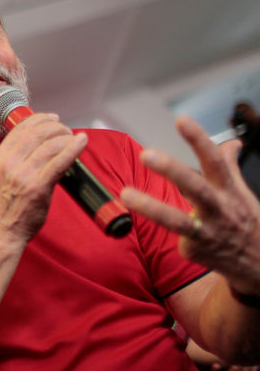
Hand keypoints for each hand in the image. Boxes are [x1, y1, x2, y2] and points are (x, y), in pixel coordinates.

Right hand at [0, 113, 86, 240]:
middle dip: (56, 127)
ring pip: (50, 145)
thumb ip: (14, 160)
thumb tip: (39, 146)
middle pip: (37, 133)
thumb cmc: (2, 208)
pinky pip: (60, 161)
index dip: (40, 119)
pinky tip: (81, 142)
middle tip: (65, 130)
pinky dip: (73, 148)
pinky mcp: (38, 188)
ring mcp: (23, 175)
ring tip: (73, 138)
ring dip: (66, 137)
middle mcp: (8, 163)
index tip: (52, 118)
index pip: (20, 128)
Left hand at [120, 116, 259, 296]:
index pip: (214, 160)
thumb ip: (230, 166)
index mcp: (228, 190)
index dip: (198, 139)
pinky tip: (182, 239)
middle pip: (194, 186)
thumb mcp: (243, 193)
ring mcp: (207, 231)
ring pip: (176, 220)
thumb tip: (232, 143)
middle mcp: (219, 208)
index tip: (181, 120)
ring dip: (150, 207)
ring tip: (125, 193)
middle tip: (146, 153)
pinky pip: (175, 237)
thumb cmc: (245, 222)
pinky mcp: (194, 251)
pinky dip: (174, 235)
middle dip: (171, 169)